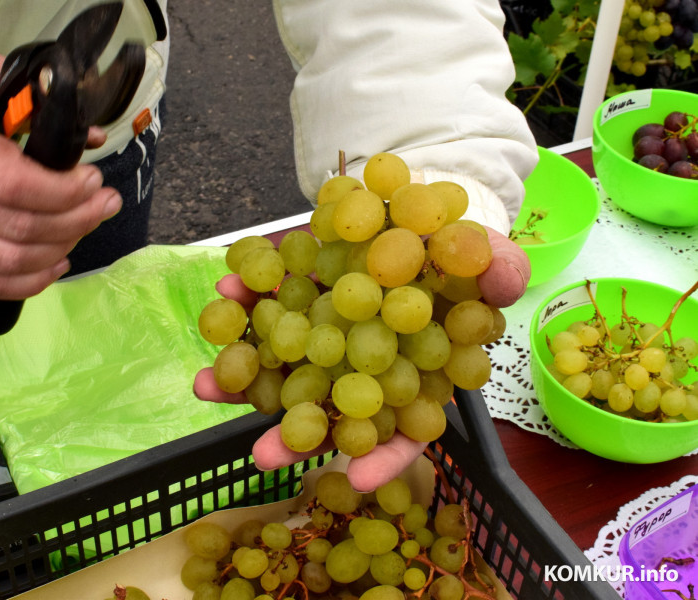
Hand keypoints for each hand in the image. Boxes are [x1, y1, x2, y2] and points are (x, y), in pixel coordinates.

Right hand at [0, 55, 121, 299]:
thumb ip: (34, 97)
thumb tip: (90, 135)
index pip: (13, 184)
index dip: (62, 191)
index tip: (92, 181)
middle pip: (19, 227)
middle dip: (77, 219)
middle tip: (104, 204)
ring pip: (10, 261)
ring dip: (61, 248)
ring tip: (86, 226)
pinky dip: (32, 281)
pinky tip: (58, 261)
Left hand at [193, 227, 529, 491]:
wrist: (417, 209)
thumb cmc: (458, 247)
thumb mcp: (486, 256)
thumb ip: (497, 271)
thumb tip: (501, 278)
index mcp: (415, 373)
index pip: (405, 431)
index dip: (385, 458)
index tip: (355, 481)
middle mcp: (363, 364)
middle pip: (331, 413)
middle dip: (296, 435)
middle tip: (263, 455)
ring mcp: (324, 334)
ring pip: (284, 369)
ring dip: (243, 381)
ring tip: (206, 386)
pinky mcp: (296, 298)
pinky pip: (266, 308)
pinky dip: (243, 305)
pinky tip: (225, 294)